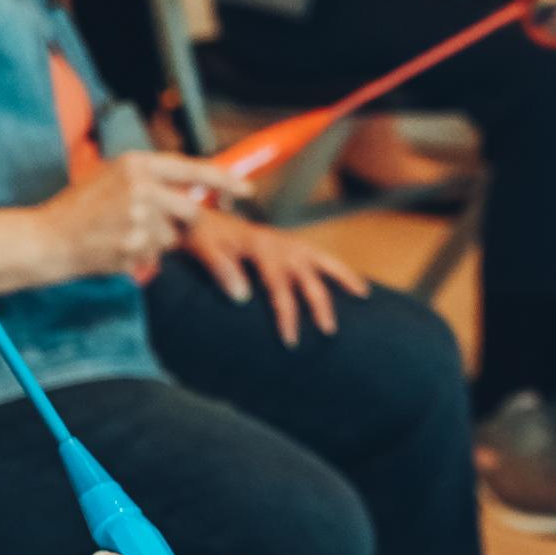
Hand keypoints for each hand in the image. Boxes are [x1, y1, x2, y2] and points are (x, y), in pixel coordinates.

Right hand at [34, 150, 233, 282]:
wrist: (46, 238)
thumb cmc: (78, 208)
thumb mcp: (111, 177)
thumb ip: (149, 179)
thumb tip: (190, 189)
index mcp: (135, 164)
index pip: (191, 170)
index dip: (223, 180)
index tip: (247, 188)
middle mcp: (141, 187)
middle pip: (189, 211)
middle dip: (180, 222)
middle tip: (149, 224)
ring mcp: (138, 219)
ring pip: (172, 237)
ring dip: (155, 241)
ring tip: (119, 234)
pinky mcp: (134, 247)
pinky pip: (155, 256)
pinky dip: (141, 256)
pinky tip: (113, 248)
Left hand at [184, 207, 369, 345]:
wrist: (193, 214)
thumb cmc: (197, 235)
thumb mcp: (201, 249)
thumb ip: (220, 269)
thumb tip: (242, 297)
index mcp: (258, 246)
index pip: (279, 285)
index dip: (287, 313)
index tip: (290, 340)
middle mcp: (278, 242)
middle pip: (308, 275)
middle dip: (320, 303)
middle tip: (329, 331)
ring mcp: (285, 241)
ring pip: (321, 258)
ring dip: (342, 276)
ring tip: (362, 295)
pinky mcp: (285, 243)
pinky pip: (316, 255)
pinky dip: (334, 267)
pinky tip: (347, 282)